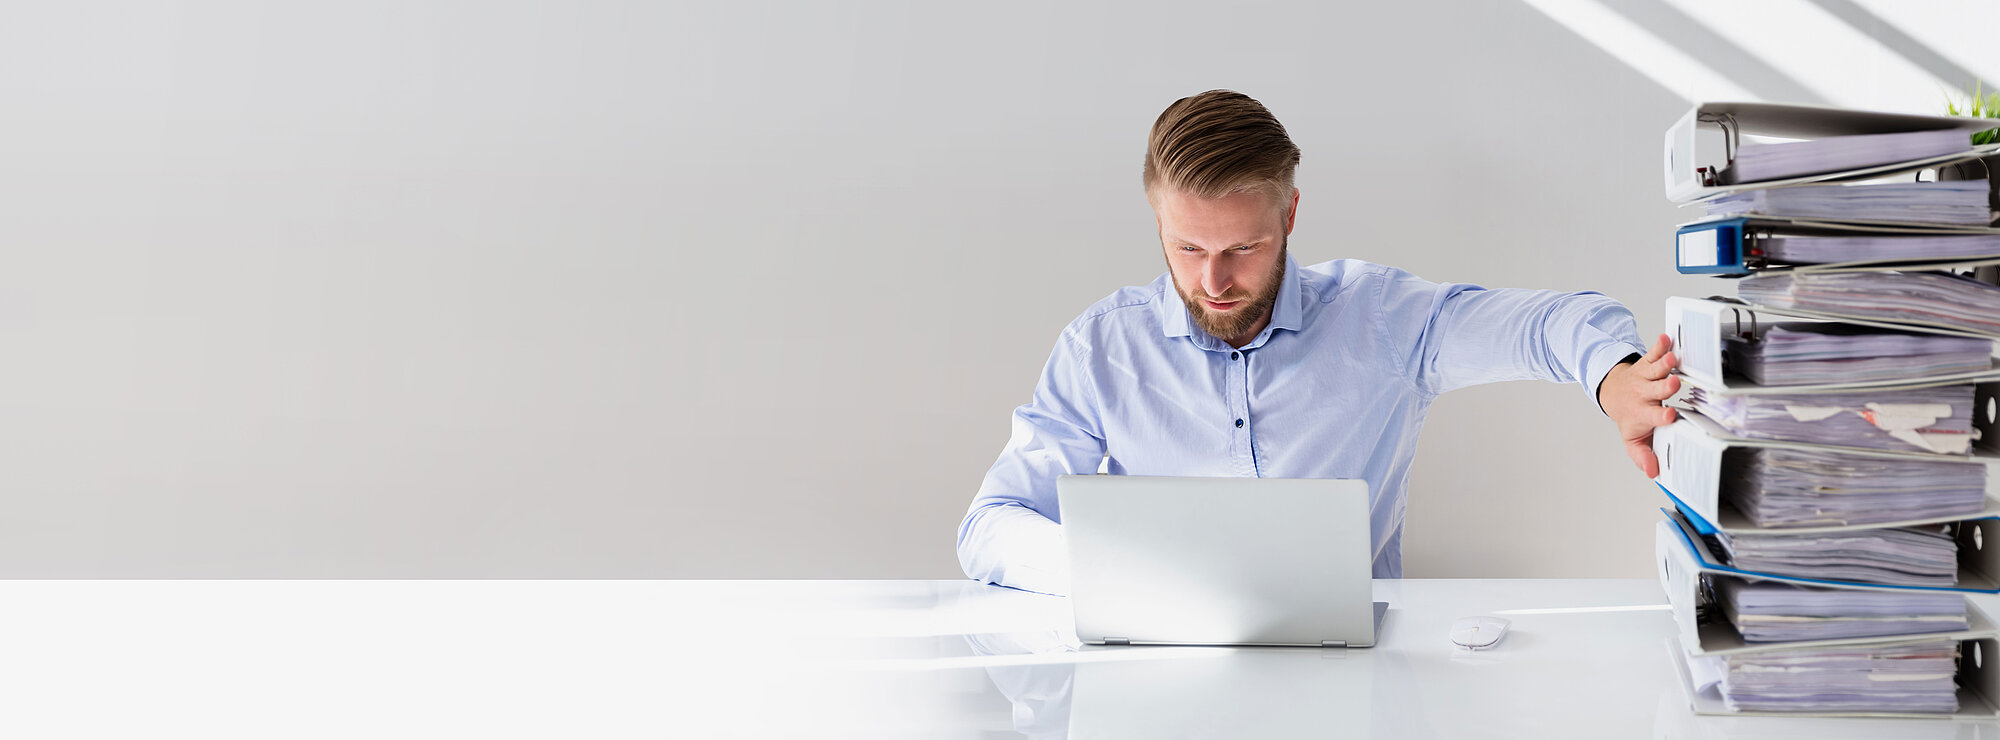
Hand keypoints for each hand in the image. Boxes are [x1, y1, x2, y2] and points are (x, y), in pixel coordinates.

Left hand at [1598, 333, 1680, 477]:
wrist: (1613, 392)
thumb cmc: (1629, 416)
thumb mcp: (1633, 439)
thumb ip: (1643, 455)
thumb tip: (1653, 473)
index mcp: (1643, 413)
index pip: (1653, 416)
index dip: (1661, 416)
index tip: (1670, 415)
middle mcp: (1643, 394)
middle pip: (1656, 390)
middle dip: (1665, 387)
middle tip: (1673, 383)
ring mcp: (1645, 377)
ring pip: (1656, 370)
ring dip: (1664, 364)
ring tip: (1672, 358)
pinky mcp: (1646, 364)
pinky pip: (1653, 353)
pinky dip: (1660, 345)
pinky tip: (1666, 338)